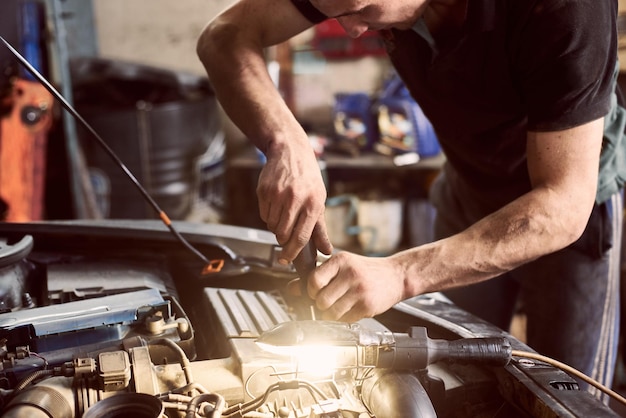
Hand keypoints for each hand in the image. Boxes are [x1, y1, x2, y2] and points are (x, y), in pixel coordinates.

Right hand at [257, 141, 332, 261]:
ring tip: (283, 214)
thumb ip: (320, 229)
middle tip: (286, 233)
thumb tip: (326, 251)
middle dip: (283, 239)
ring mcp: (278, 194)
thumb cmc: (308, 178)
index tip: (286, 260)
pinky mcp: (264, 191)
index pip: (301, 237)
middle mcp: (295, 199)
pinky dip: (268, 216)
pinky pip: (263, 215)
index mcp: (312, 203)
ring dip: (275, 226)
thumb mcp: (319, 200)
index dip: (293, 253)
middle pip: (283, 234)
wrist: (290, 151)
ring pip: (271, 225)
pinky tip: (276, 205)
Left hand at [305, 251, 406, 321]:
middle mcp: (350, 274)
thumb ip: (318, 276)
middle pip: (321, 300)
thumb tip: (293, 288)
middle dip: (320, 304)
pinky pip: (345, 319)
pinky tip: (350, 308)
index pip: (314, 280)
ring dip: (330, 314)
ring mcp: (360, 290)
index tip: (315, 292)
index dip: (310, 290)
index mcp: (341, 260)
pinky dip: (343, 318)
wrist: (396, 275)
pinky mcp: (367, 306)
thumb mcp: (342, 265)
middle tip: (327, 301)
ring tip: (338, 306)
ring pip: (331, 313)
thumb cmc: (366, 270)